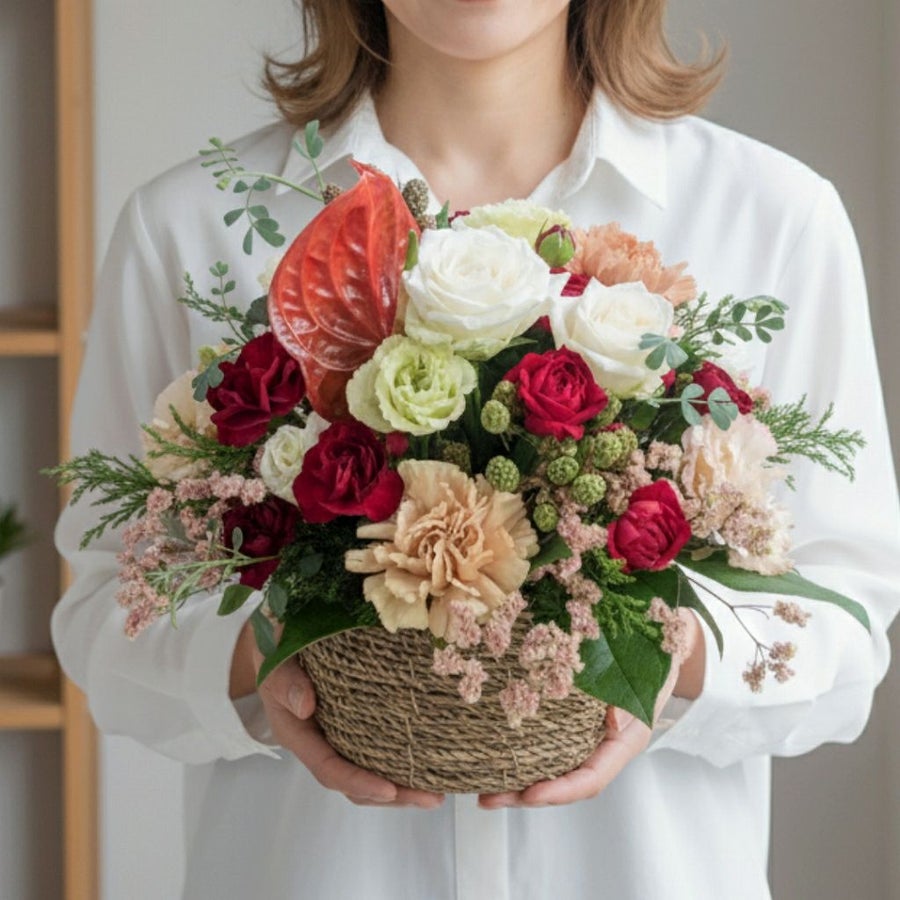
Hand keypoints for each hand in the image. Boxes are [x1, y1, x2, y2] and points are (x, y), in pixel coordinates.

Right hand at [230, 621, 443, 808]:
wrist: (279, 633)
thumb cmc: (275, 648)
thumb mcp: (274, 659)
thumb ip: (285, 682)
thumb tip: (306, 706)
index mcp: (298, 733)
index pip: (329, 768)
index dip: (358, 782)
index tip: (389, 789)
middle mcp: (319, 741)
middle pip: (354, 782)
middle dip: (392, 794)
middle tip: (432, 798)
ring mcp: (338, 733)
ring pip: (368, 770)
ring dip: (401, 784)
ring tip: (437, 790)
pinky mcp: (354, 720)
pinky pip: (376, 747)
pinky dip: (400, 758)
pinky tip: (427, 759)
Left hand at [479, 608, 704, 809]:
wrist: (655, 642)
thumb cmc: (652, 660)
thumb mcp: (646, 677)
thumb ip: (632, 702)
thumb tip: (613, 721)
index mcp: (622, 743)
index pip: (590, 779)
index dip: (561, 790)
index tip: (531, 793)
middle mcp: (601, 747)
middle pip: (563, 783)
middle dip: (525, 795)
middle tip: (488, 797)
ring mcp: (584, 737)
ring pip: (551, 769)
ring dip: (517, 780)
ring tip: (484, 788)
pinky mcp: (569, 722)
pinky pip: (545, 746)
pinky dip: (521, 754)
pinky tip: (494, 754)